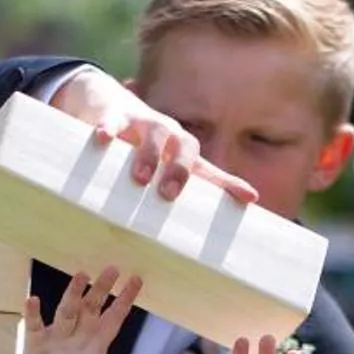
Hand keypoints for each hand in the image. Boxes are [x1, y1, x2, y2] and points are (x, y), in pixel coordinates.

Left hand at [21, 266, 141, 353]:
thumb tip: (90, 348)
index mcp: (96, 349)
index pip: (116, 317)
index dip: (127, 297)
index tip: (136, 280)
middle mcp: (79, 341)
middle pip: (93, 307)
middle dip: (103, 286)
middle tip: (112, 268)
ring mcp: (58, 342)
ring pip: (68, 310)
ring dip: (75, 290)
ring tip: (82, 274)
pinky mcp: (38, 349)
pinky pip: (34, 327)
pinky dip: (32, 313)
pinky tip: (31, 298)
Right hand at [50, 66, 257, 205]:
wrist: (110, 105)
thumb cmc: (139, 151)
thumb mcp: (156, 172)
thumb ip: (167, 200)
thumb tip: (178, 248)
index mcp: (182, 155)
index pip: (210, 170)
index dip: (229, 183)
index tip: (250, 198)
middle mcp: (170, 137)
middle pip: (186, 147)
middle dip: (180, 171)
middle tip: (168, 195)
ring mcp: (144, 123)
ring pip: (155, 133)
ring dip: (150, 155)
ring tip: (140, 178)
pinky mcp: (116, 116)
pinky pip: (114, 120)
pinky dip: (110, 128)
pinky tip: (103, 139)